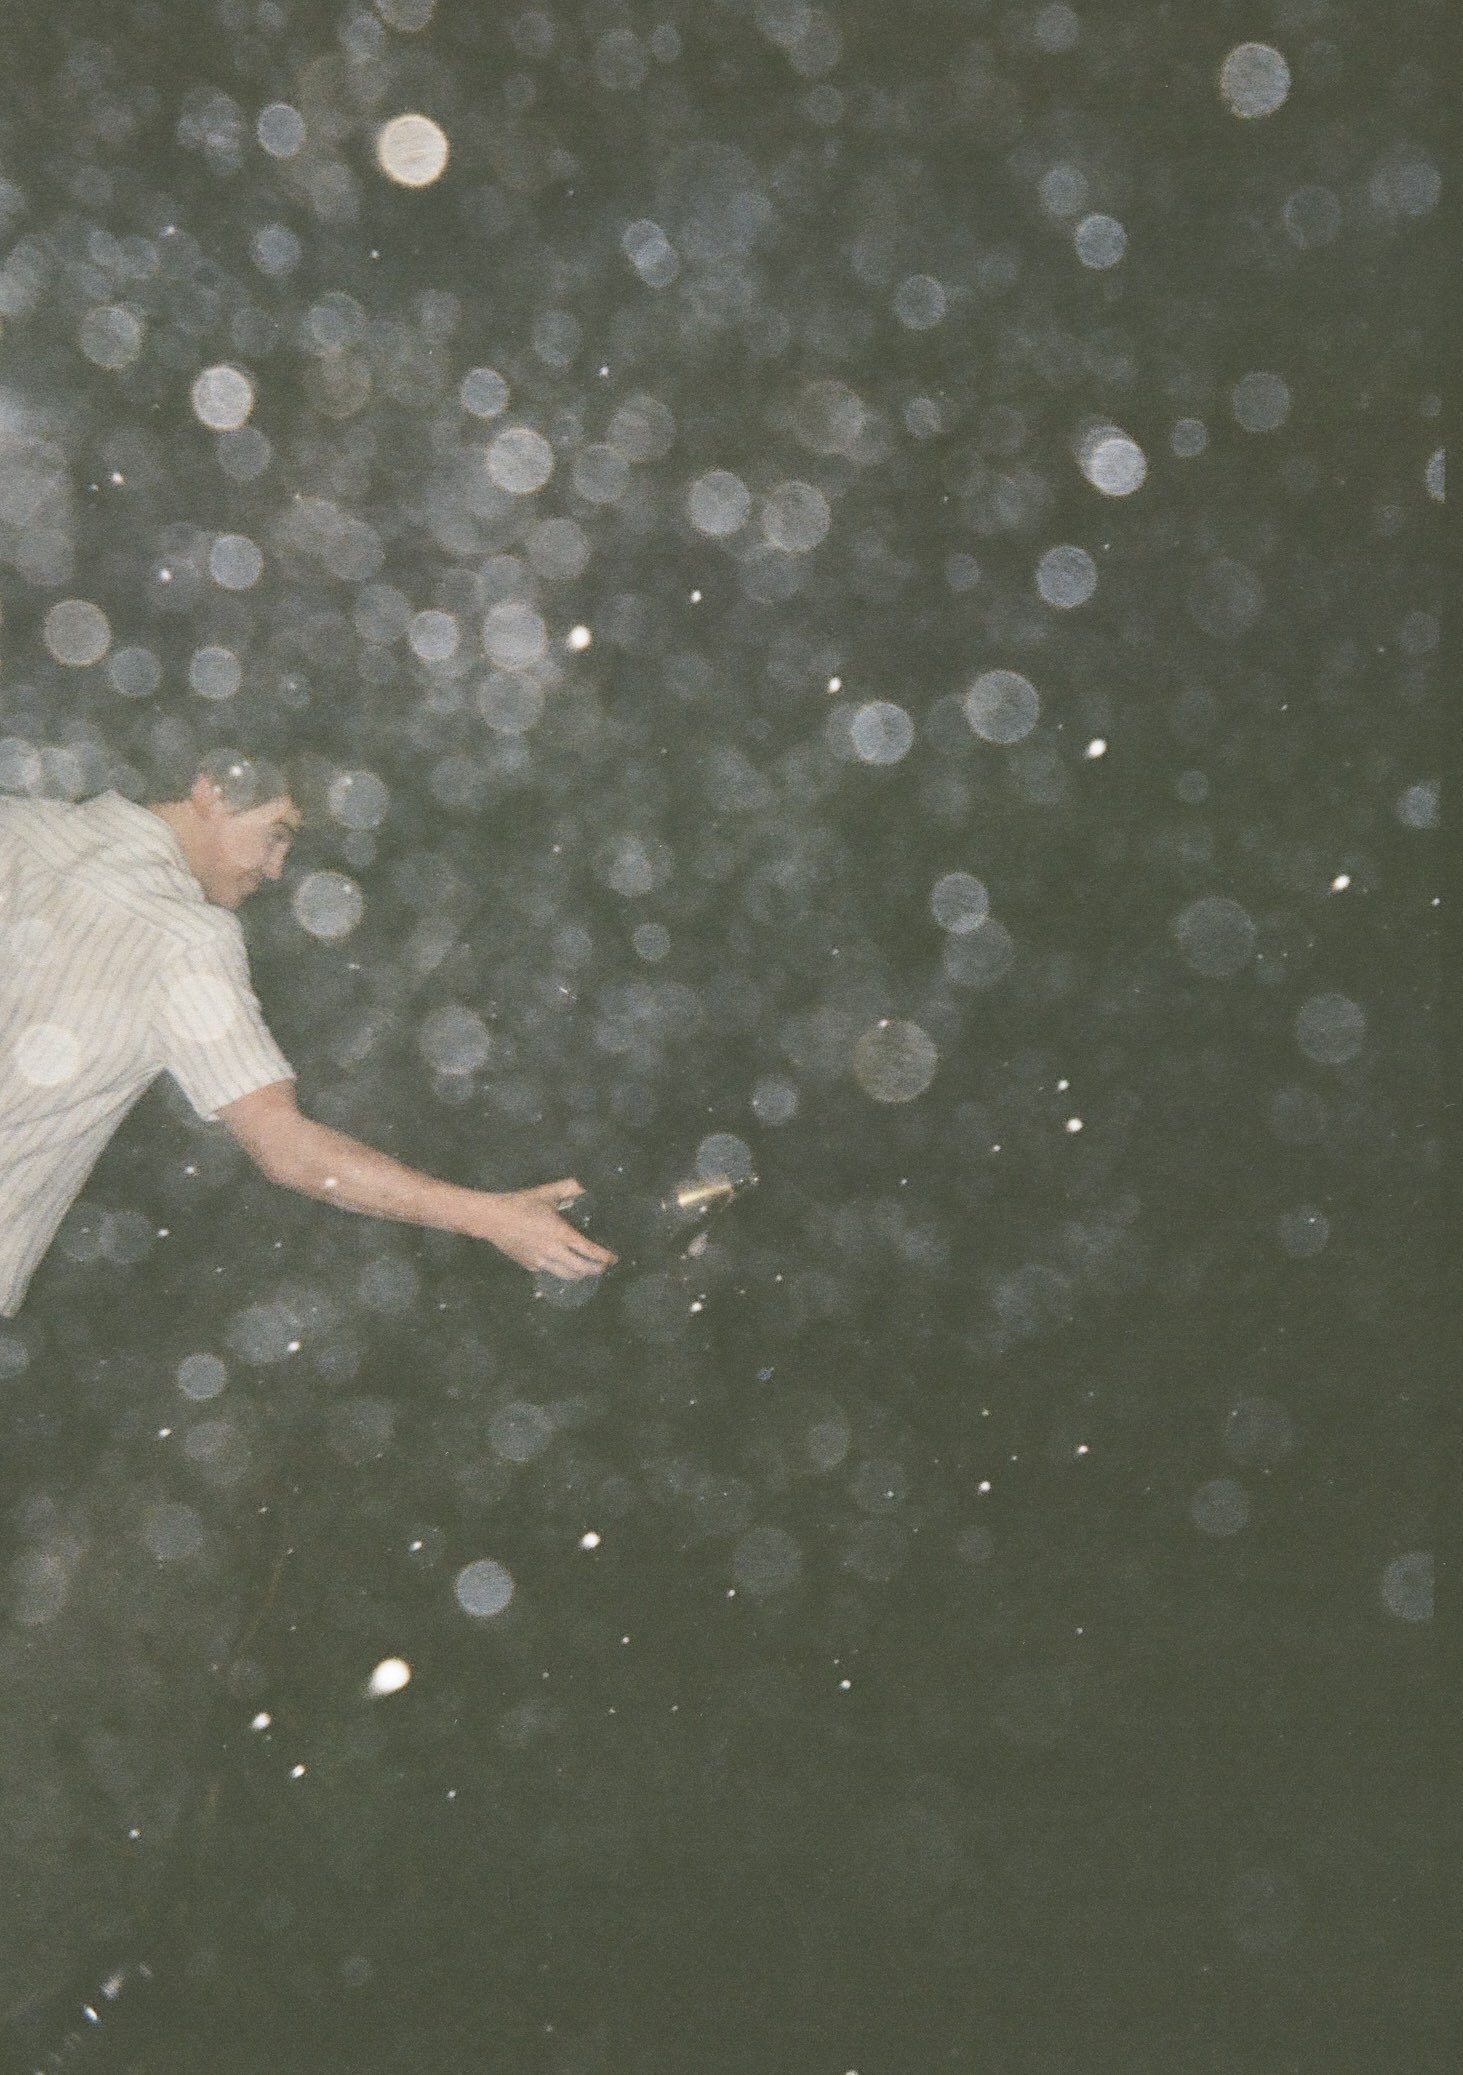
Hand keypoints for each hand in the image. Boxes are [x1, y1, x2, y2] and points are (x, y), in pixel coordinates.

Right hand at [475, 1179, 616, 1279]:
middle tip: (603, 1266)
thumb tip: (586, 1184)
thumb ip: (569, 1188)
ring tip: (586, 1270)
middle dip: (595, 1270)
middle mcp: (553, 1251)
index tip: (613, 1258)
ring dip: (580, 1275)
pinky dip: (560, 1271)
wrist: (491, 1218)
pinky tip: (563, 1266)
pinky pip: (549, 1272)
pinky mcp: (529, 1265)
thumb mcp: (546, 1193)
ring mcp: (540, 1261)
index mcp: (560, 1233)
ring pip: (566, 1275)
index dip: (604, 1257)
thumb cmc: (520, 1204)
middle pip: (581, 1269)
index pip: (589, 1251)